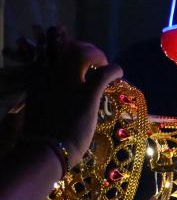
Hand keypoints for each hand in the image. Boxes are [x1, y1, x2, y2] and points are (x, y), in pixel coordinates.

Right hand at [24, 29, 122, 166]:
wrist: (45, 150)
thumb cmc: (41, 136)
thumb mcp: (37, 108)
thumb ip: (47, 95)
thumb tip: (60, 94)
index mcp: (35, 78)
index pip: (50, 54)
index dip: (65, 52)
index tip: (75, 59)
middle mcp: (50, 75)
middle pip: (67, 49)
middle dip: (84, 50)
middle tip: (95, 59)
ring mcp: (68, 83)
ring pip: (83, 54)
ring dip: (97, 56)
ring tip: (104, 64)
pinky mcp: (87, 94)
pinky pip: (105, 73)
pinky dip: (114, 69)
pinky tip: (119, 72)